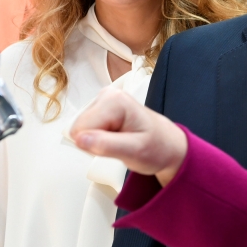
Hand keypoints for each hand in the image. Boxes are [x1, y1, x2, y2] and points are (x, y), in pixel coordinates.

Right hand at [71, 87, 187, 185]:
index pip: (81, 129)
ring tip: (120, 141)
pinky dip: (99, 139)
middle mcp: (107, 96)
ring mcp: (103, 101)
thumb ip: (106, 145)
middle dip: (95, 143)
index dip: (95, 145)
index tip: (115, 147)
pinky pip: (86, 130)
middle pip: (79, 128)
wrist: (166, 144)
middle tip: (119, 145)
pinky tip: (116, 138)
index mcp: (115, 101)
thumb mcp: (134, 151)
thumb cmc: (156, 146)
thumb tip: (80, 139)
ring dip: (98, 141)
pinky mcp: (101, 109)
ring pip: (81, 130)